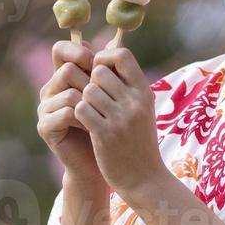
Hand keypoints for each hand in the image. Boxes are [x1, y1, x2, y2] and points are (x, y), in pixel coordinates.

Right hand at [36, 40, 104, 187]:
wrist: (102, 160)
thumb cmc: (108, 123)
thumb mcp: (111, 92)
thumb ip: (108, 68)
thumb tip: (116, 39)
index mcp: (62, 76)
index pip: (60, 49)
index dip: (78, 51)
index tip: (96, 63)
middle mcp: (50, 89)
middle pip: (67, 70)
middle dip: (90, 83)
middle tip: (104, 99)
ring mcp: (44, 108)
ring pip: (68, 91)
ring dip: (90, 103)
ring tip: (100, 116)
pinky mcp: (45, 126)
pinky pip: (66, 112)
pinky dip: (84, 118)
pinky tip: (92, 128)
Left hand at [74, 46, 164, 194]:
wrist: (144, 179)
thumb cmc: (138, 140)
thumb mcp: (141, 107)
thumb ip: (126, 80)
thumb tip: (107, 45)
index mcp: (144, 91)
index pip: (122, 54)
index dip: (105, 58)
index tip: (100, 72)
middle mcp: (135, 102)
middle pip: (99, 71)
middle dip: (91, 81)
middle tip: (94, 98)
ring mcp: (120, 118)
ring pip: (87, 90)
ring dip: (84, 100)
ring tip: (92, 113)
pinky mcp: (105, 134)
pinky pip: (81, 109)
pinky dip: (79, 114)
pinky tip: (87, 124)